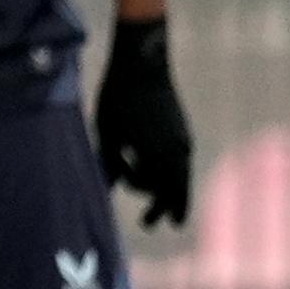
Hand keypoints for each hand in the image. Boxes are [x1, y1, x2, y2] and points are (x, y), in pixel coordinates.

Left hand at [94, 15, 192, 227]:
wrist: (142, 64)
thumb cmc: (117, 98)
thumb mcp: (108, 133)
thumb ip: (111, 163)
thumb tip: (107, 187)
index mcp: (156, 153)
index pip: (159, 192)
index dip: (154, 209)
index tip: (149, 223)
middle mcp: (175, 149)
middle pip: (176, 189)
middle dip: (166, 208)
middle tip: (156, 224)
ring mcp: (181, 139)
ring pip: (181, 176)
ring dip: (172, 192)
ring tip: (171, 210)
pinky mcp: (181, 129)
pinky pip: (181, 161)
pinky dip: (174, 174)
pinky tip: (167, 180)